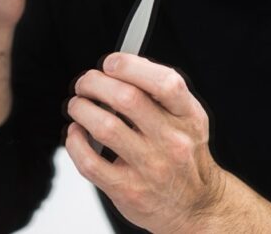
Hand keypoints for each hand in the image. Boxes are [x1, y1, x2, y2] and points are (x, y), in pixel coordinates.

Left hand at [65, 54, 270, 233]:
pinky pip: (90, 162)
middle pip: (126, 98)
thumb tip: (121, 65)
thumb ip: (160, 92)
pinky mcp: (128, 190)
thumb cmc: (184, 156)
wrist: (196, 206)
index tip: (110, 63)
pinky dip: (75, 142)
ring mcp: (150, 167)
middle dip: (94, 83)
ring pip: (104, 127)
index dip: (130, 66)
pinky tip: (77, 134)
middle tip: (85, 84)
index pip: (165, 82)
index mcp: (188, 117)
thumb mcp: (188, 119)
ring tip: (78, 106)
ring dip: (81, 109)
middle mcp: (172, 141)